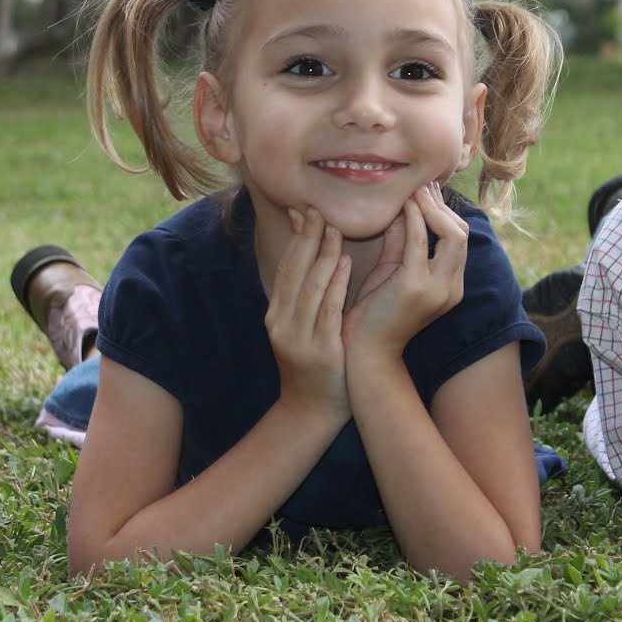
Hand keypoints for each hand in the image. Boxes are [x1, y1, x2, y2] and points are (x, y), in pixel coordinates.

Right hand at [264, 207, 351, 420]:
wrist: (310, 413)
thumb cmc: (314, 365)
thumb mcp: (300, 328)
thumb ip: (306, 295)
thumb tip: (315, 256)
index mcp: (276, 315)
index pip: (286, 268)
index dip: (295, 238)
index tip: (305, 209)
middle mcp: (281, 323)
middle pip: (293, 272)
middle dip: (306, 238)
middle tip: (319, 208)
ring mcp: (298, 338)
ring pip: (310, 287)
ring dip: (322, 255)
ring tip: (334, 228)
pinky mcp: (320, 351)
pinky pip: (328, 311)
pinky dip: (336, 285)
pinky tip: (345, 264)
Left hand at [342, 182, 468, 357]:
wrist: (365, 352)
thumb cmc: (374, 313)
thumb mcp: (392, 271)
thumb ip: (400, 241)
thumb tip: (401, 207)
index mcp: (450, 285)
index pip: (459, 238)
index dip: (443, 212)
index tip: (425, 190)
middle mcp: (451, 288)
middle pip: (461, 233)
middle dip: (441, 206)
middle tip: (421, 185)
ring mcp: (437, 289)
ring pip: (452, 235)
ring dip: (431, 208)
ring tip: (413, 190)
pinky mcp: (416, 288)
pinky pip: (421, 243)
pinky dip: (414, 220)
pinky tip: (402, 206)